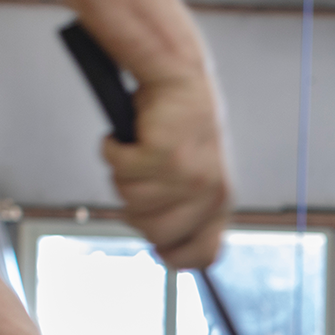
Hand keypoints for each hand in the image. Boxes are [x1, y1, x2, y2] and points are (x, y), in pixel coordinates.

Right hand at [101, 72, 229, 268]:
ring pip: (131, 200)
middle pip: (154, 234)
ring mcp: (187, 176)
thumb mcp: (194, 178)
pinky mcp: (162, 154)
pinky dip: (112, 149)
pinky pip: (119, 167)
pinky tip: (128, 137)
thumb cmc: (179, 130)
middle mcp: (210, 194)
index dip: (174, 254)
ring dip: (123, 174)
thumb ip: (184, 212)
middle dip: (135, 209)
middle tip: (139, 180)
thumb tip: (161, 246)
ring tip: (139, 151)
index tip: (157, 241)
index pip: (205, 255)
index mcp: (221, 204)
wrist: (180, 79)